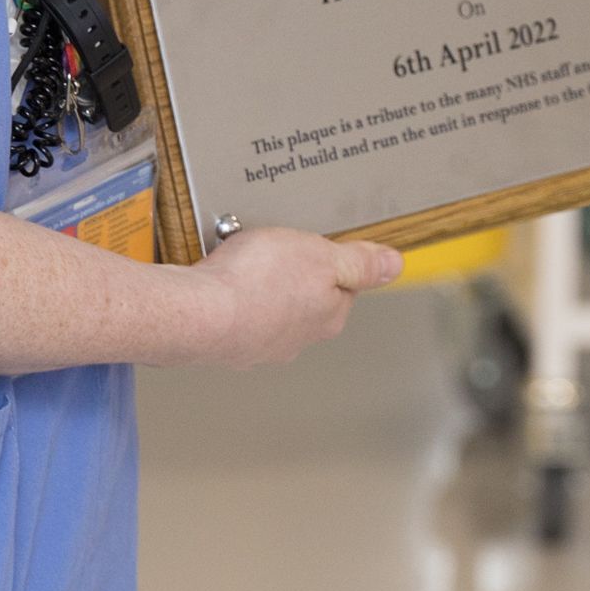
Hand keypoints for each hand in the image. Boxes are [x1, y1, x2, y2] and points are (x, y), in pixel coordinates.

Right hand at [181, 226, 399, 366]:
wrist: (196, 311)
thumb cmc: (256, 283)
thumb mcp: (322, 255)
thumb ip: (360, 263)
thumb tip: (393, 266)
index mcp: (327, 317)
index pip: (343, 286)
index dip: (329, 259)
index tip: (313, 244)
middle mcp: (295, 339)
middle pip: (304, 297)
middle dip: (291, 272)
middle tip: (274, 249)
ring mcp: (257, 345)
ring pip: (266, 306)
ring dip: (257, 285)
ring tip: (242, 260)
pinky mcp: (223, 344)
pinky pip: (232, 312)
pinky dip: (227, 295)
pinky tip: (219, 279)